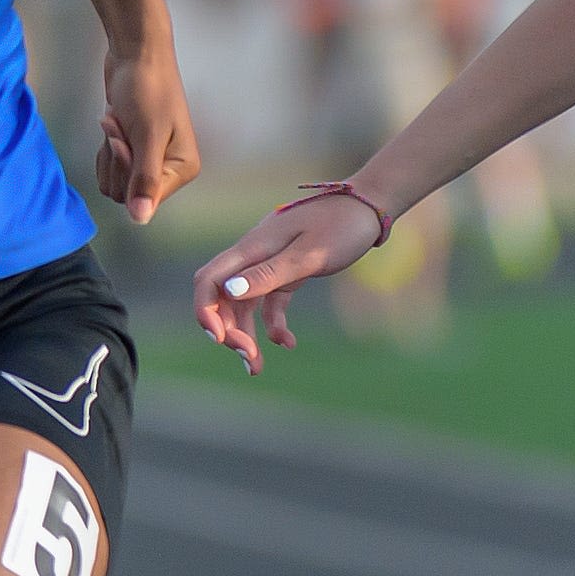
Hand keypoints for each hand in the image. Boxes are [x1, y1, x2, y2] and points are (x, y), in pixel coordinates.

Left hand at [97, 45, 198, 224]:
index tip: (127, 139)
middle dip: (117, 159)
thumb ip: (144, 179)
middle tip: (122, 126)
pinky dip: (105, 147)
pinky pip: (109, 169)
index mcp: (183, 169)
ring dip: (109, 150)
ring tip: (119, 120)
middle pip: (126, 194)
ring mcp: (150, 162)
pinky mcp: (133, 152)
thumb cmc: (147, 88)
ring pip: (115, 183)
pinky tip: (115, 123)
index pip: (144, 199)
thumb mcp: (146, 136)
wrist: (135, 55)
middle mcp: (170, 170)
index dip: (128, 171)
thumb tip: (140, 219)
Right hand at [192, 192, 383, 373]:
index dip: (205, 311)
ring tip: (255, 367)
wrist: (369, 208)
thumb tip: (228, 292)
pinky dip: (273, 324)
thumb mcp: (308, 254)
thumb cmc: (341, 225)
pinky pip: (270, 302)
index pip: (209, 280)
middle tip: (250, 360)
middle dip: (229, 330)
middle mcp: (255, 255)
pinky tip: (288, 342)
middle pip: (223, 297)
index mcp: (252, 247)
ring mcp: (270, 263)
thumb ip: (268, 274)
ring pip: (244, 304)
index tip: (219, 339)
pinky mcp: (288, 271)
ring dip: (246, 334)